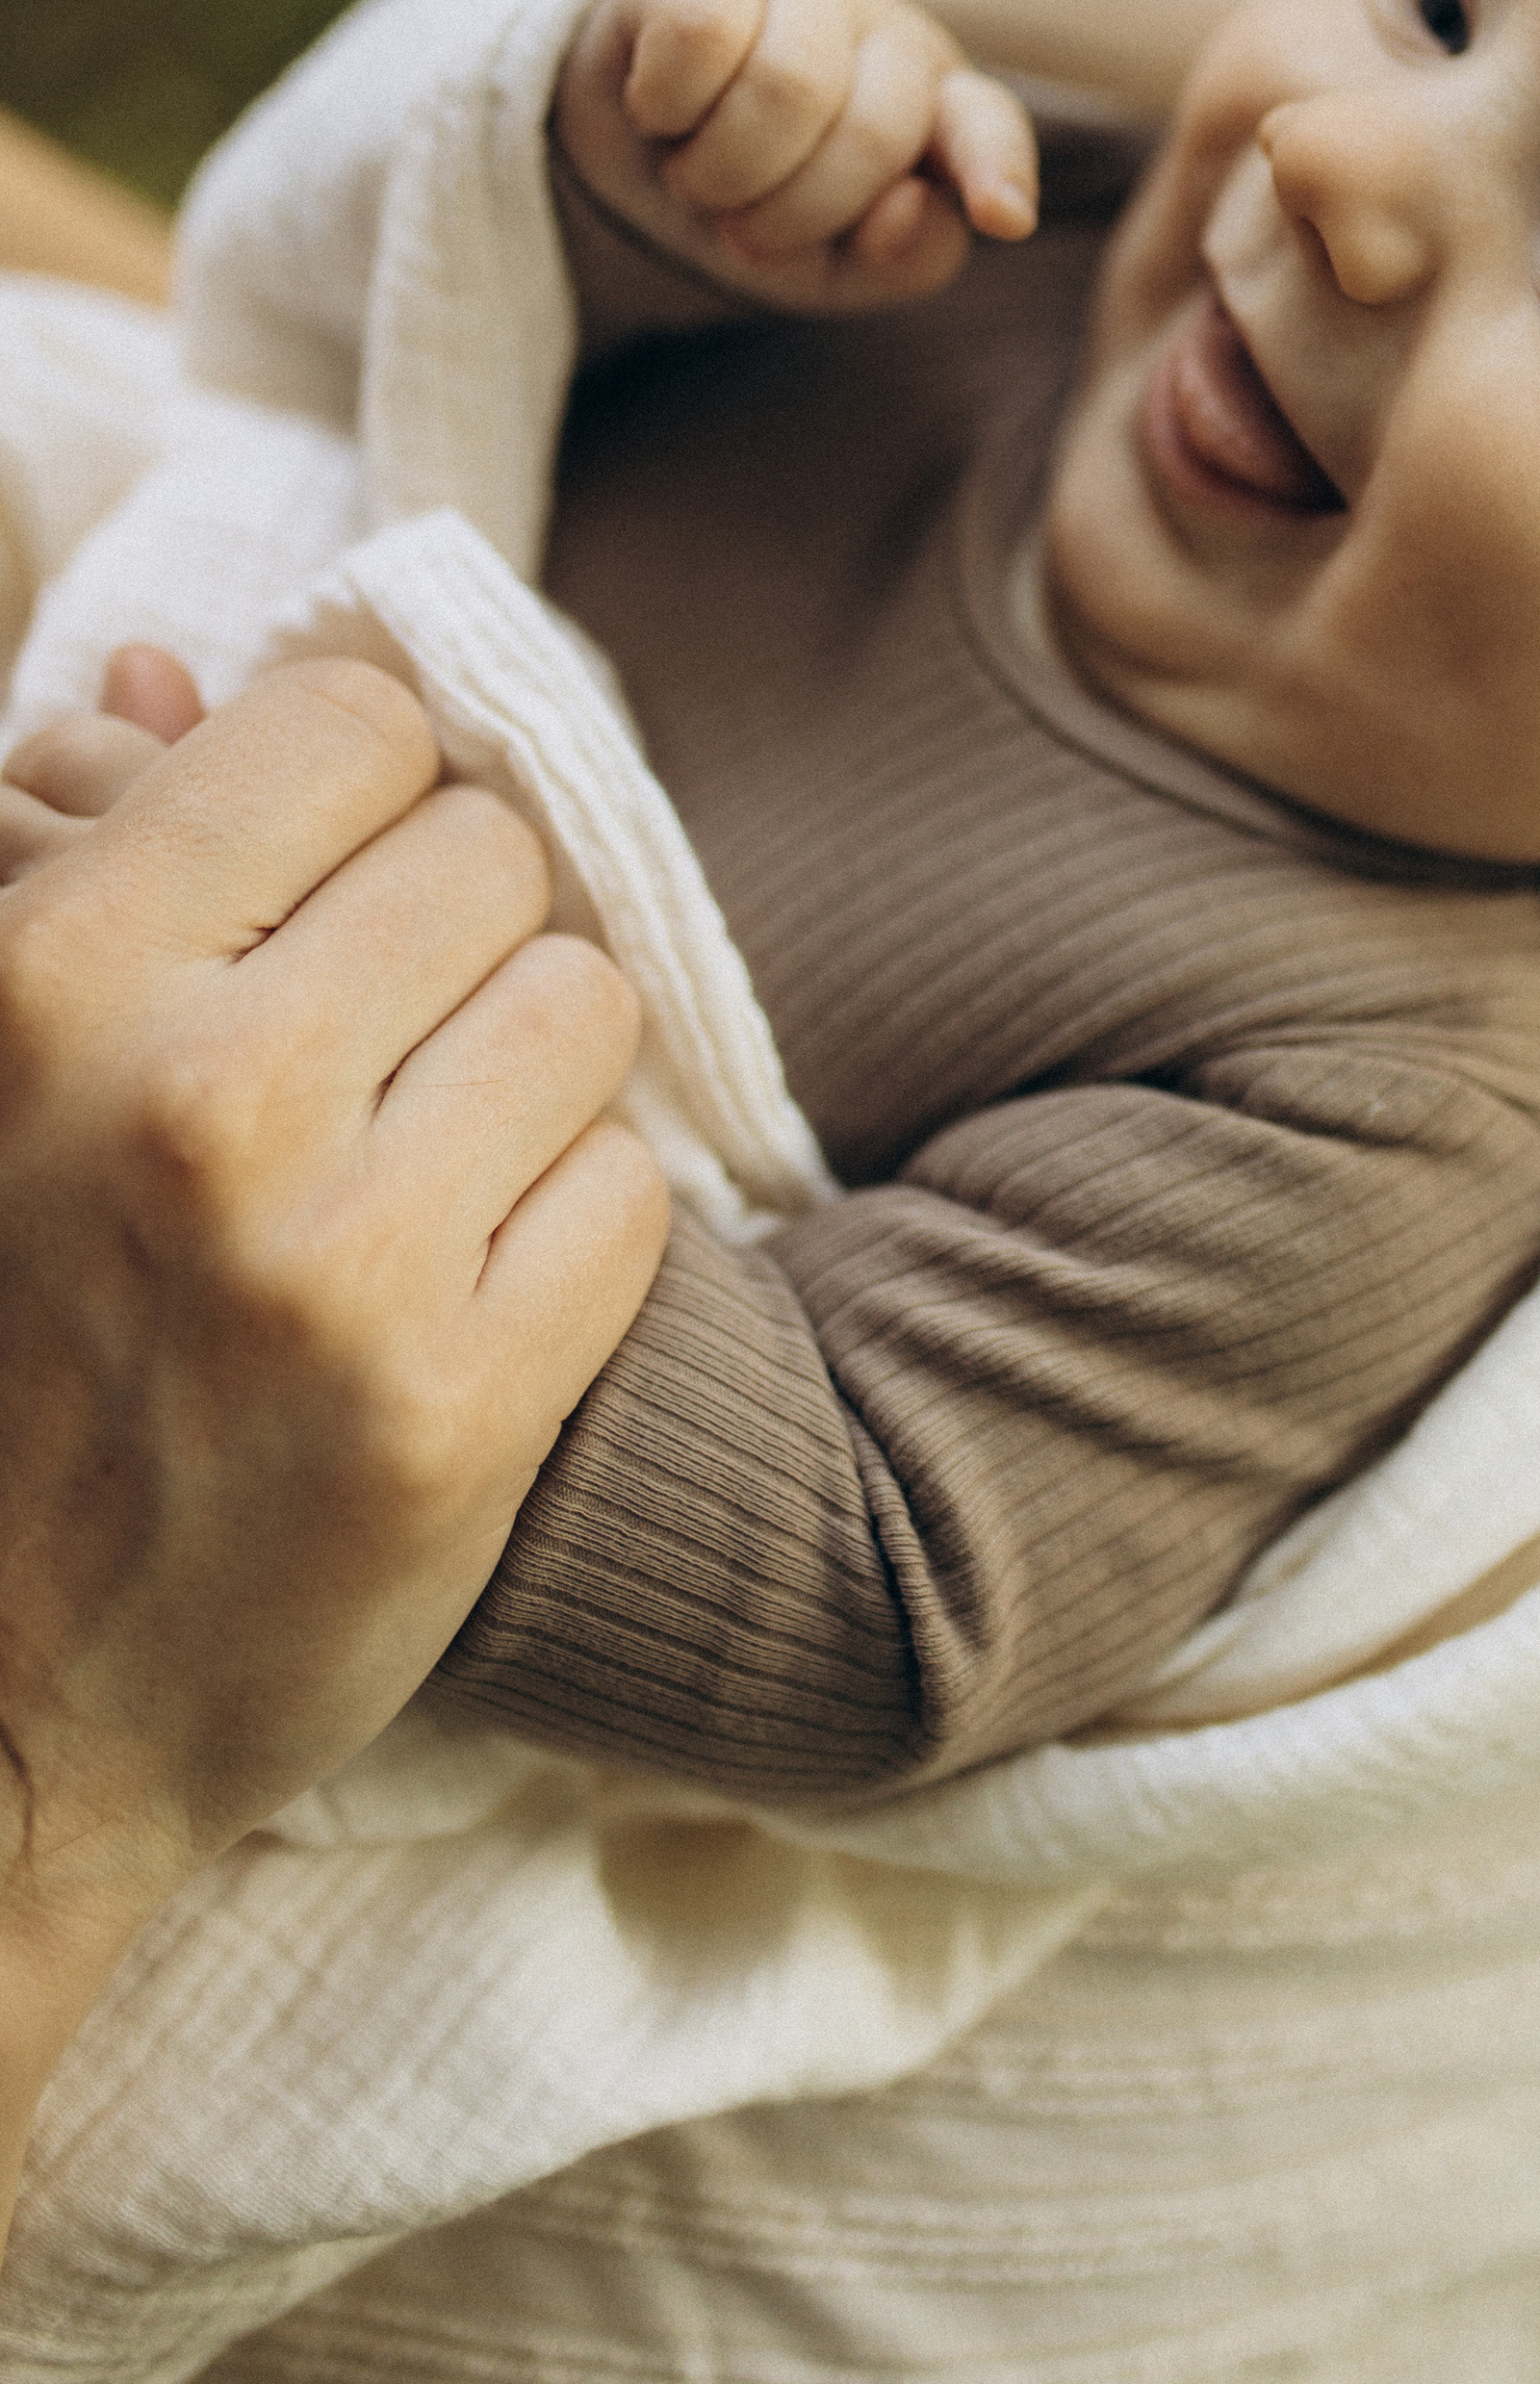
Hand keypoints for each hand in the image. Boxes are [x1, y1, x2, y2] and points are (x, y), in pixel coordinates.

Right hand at [0, 655, 666, 2233]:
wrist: (0, 1705)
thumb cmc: (0, 1333)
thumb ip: (72, 853)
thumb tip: (167, 678)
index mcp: (52, 975)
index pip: (354, 727)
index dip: (360, 803)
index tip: (329, 891)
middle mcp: (196, 1101)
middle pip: (497, 857)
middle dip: (454, 942)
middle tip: (378, 1054)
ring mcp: (336, 1267)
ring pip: (588, 1010)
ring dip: (528, 1082)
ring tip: (418, 1170)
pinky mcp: (459, 1414)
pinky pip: (631, 1193)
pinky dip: (571, 1232)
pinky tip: (463, 1292)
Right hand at [555, 0, 1039, 312]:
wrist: (633, 145)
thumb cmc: (757, 207)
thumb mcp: (834, 266)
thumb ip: (904, 259)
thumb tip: (913, 205)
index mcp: (938, 114)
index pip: (987, 127)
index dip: (995, 169)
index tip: (1002, 217)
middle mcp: (887, 38)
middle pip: (870, 135)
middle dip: (788, 215)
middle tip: (737, 223)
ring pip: (788, 85)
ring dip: (719, 173)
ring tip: (696, 174)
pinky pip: (702, 36)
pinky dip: (667, 106)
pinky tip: (660, 109)